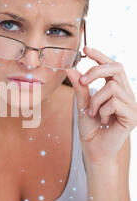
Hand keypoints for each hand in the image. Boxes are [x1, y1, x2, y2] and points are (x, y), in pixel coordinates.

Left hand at [65, 46, 136, 164]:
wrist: (95, 151)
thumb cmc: (91, 129)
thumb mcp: (82, 105)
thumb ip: (80, 88)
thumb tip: (70, 69)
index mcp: (116, 89)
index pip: (111, 66)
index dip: (100, 55)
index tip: (86, 49)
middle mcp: (127, 94)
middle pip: (117, 68)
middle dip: (97, 70)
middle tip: (83, 80)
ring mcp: (132, 104)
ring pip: (112, 87)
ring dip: (96, 99)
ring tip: (93, 112)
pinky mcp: (132, 115)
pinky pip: (114, 102)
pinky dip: (102, 110)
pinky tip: (103, 120)